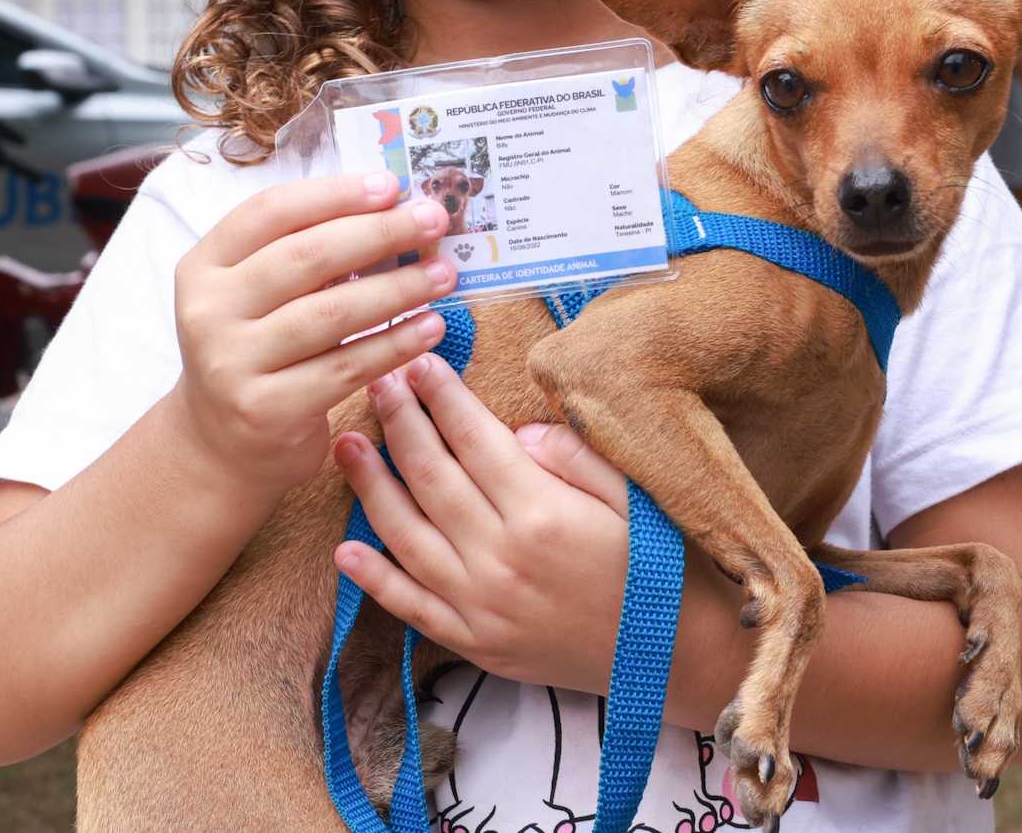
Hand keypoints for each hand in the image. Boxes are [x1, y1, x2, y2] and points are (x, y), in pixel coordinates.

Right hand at [169, 171, 456, 494]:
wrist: (219, 448)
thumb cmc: (256, 353)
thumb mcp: (257, 297)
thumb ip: (304, 254)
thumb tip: (391, 210)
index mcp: (204, 267)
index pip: (271, 212)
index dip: (334, 194)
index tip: (390, 185)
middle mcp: (209, 311)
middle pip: (307, 257)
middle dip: (380, 232)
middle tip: (434, 219)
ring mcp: (233, 363)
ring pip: (333, 314)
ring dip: (399, 288)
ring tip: (444, 273)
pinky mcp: (268, 410)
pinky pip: (347, 367)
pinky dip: (396, 343)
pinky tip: (430, 326)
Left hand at [335, 354, 630, 692]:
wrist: (675, 658)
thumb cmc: (661, 566)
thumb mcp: (634, 495)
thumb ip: (573, 456)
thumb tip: (514, 434)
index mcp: (541, 513)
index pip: (473, 438)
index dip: (442, 396)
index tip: (421, 362)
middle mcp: (500, 558)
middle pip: (429, 476)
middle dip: (399, 422)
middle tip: (378, 383)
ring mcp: (481, 606)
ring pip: (404, 536)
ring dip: (369, 487)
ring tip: (348, 445)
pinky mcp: (475, 643)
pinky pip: (410, 607)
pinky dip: (374, 578)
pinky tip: (346, 549)